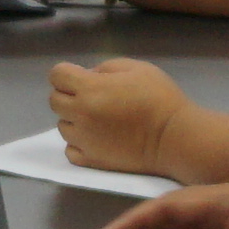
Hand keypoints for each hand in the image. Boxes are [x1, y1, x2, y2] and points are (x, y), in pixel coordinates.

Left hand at [43, 55, 194, 169]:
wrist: (174, 137)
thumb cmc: (160, 98)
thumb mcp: (137, 68)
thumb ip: (106, 67)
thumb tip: (88, 76)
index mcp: (90, 88)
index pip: (57, 75)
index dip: (67, 73)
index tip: (81, 77)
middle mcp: (80, 113)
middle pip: (54, 100)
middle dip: (68, 94)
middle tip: (92, 97)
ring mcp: (84, 139)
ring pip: (62, 125)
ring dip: (74, 119)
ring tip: (98, 119)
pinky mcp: (91, 160)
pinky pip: (70, 150)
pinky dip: (78, 143)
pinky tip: (95, 138)